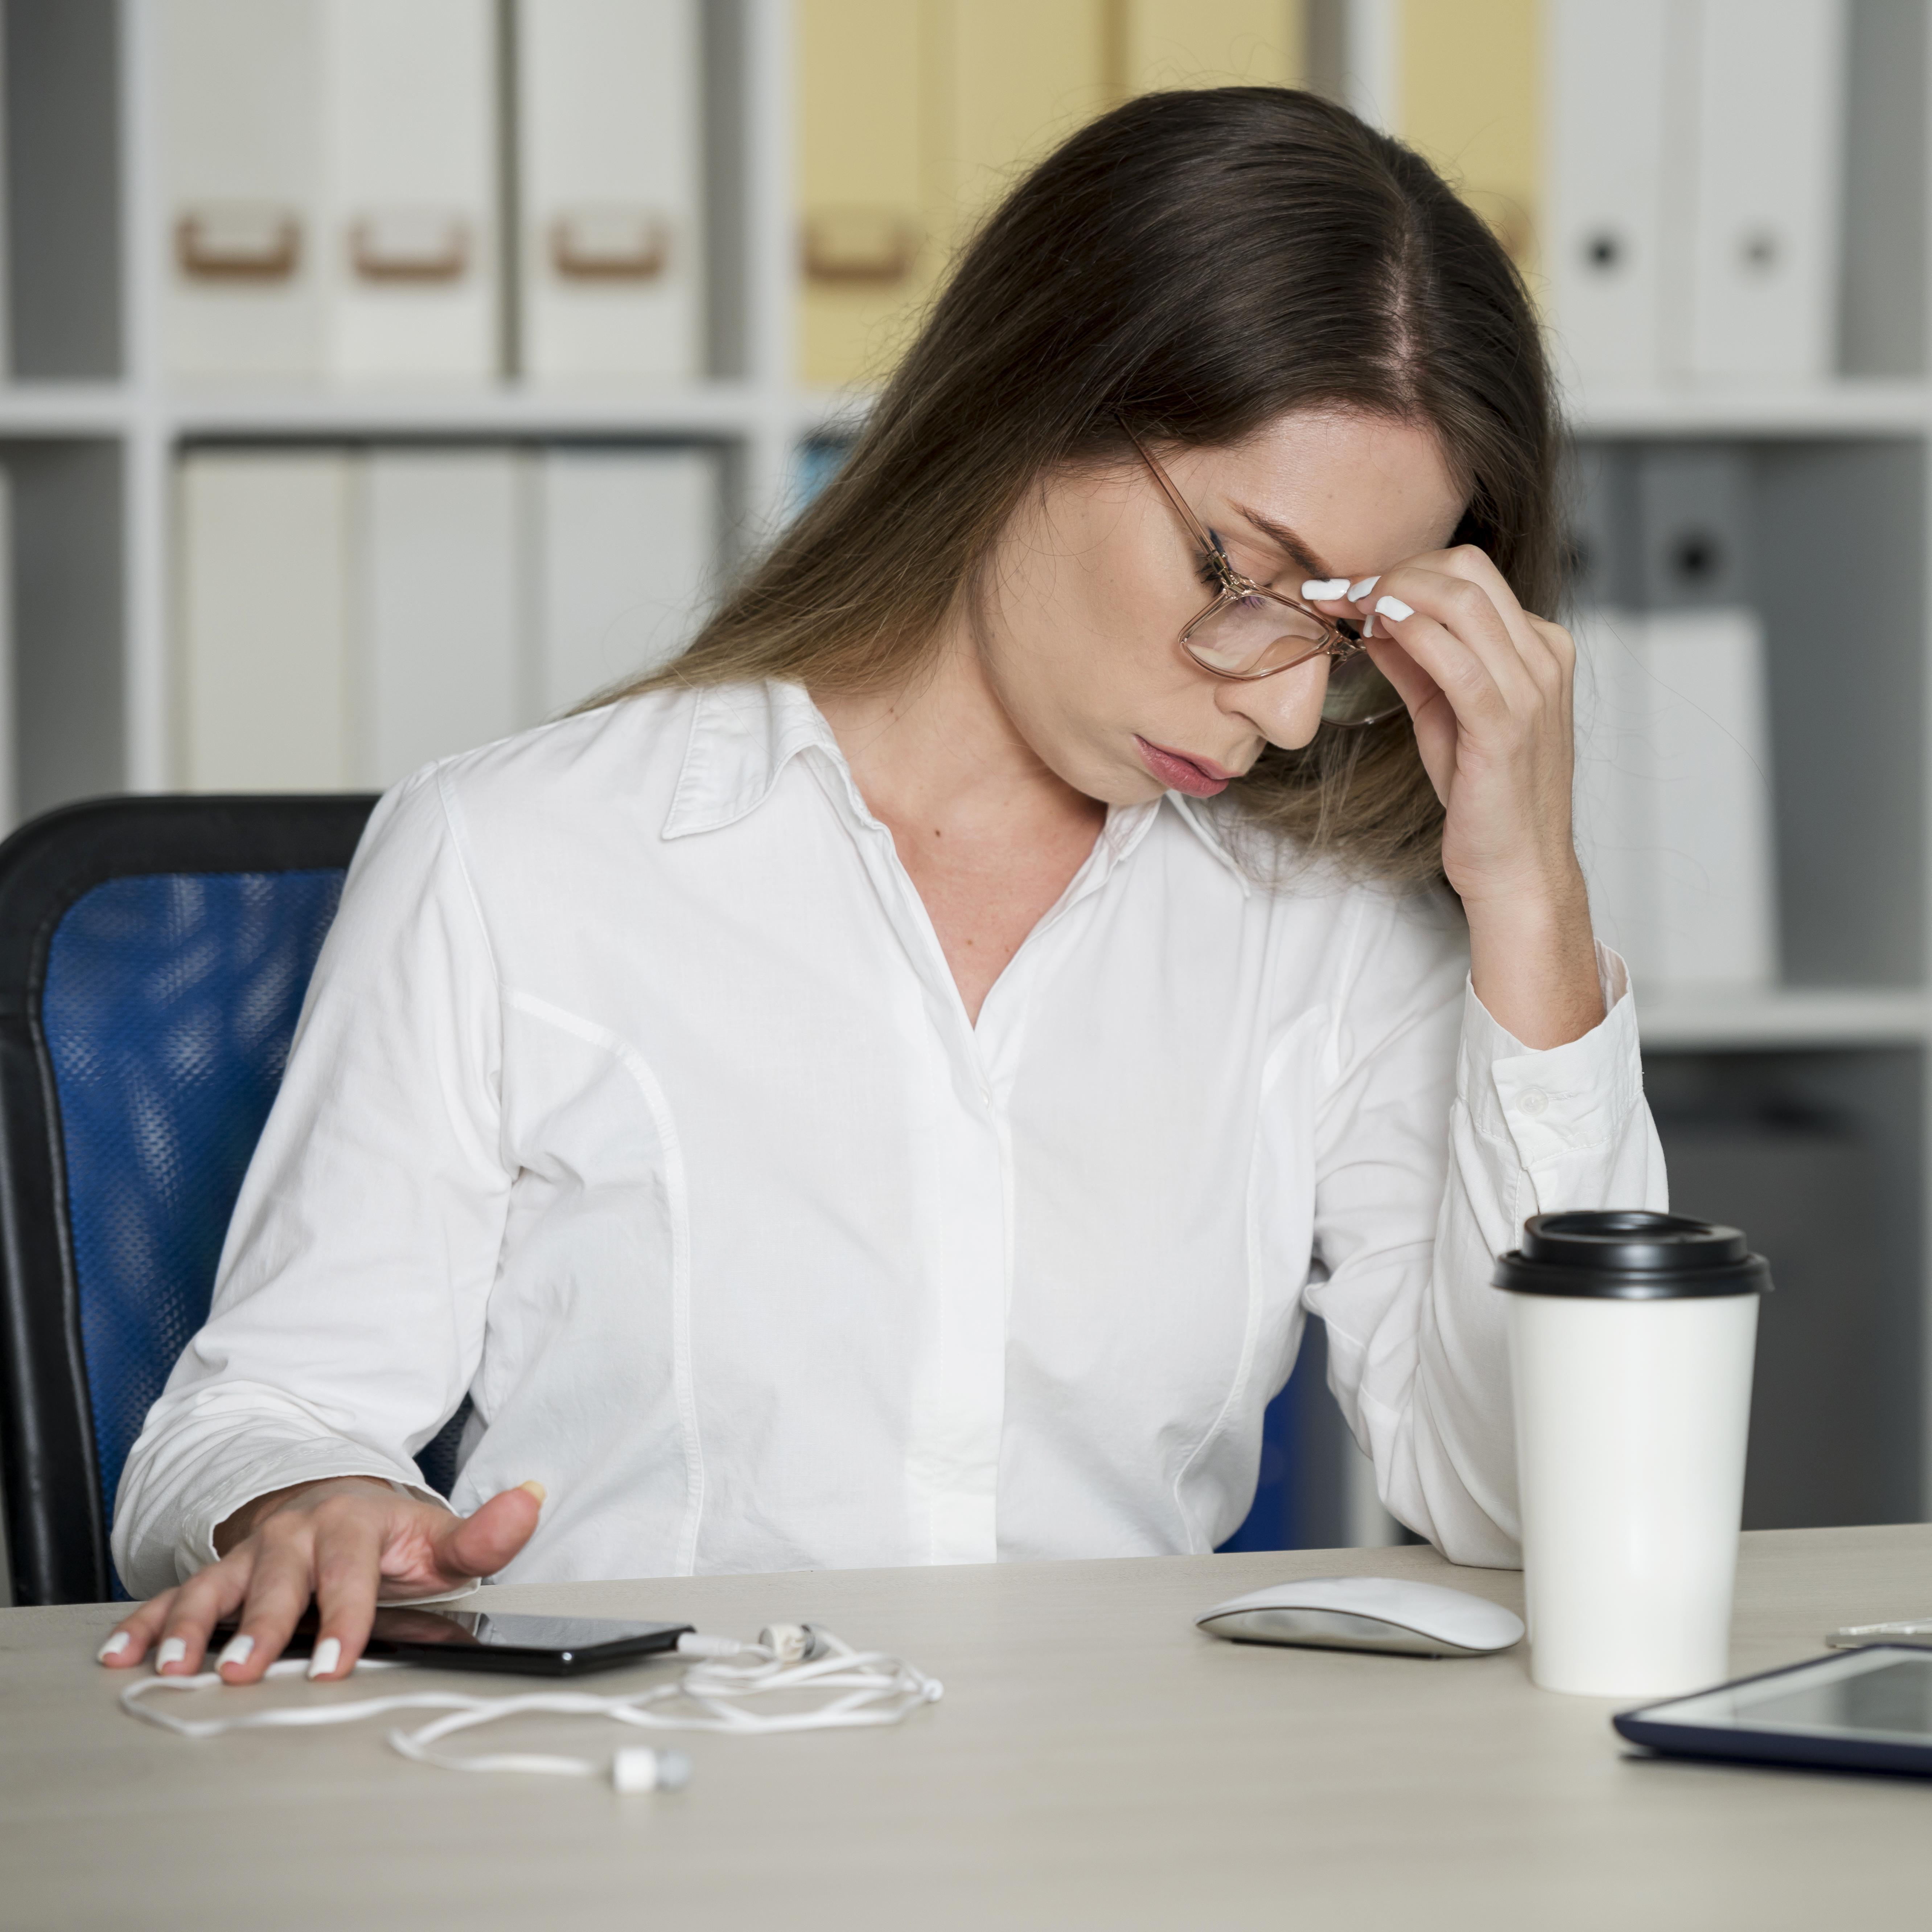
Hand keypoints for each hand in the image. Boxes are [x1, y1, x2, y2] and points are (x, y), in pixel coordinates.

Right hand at [95, 1474, 545, 1683]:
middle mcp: (292, 1537)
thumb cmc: (390, 1534)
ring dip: (188, 1629)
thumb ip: (485, 1534)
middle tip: (239, 1674)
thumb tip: (532, 1500)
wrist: (336, 1500)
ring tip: (169, 1670)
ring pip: (212, 1589)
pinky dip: (144, 1625)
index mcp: (350, 1525)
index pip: (348, 1575)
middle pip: (273, 1585)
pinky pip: (173, 1597)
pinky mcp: (215, 1575)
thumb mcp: (441, 1535)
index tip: (333, 1662)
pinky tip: (122, 1655)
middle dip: (257, 1629)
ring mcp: (248, 1556)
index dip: (343, 1619)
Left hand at [1304, 547, 1602, 1047]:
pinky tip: (1376, 627)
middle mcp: (1544, 657)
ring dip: (1392, 593)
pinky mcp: (1506, 726)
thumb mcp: (1444, 712)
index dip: (1403, 571)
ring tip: (1345, 606)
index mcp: (1539, 647)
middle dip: (1395, 571)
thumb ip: (1416, 661)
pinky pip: (1459, 660)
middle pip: (1468, 570)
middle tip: (1340, 593)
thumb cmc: (1484, 794)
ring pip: (1463, 601)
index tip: (1348, 588)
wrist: (1516, 866)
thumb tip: (1372, 615)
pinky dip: (1414, 632)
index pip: (1471, 574)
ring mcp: (1532, 689)